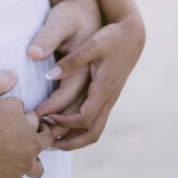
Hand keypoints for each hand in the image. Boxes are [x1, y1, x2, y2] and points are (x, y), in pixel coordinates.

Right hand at [0, 70, 42, 177]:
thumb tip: (12, 75)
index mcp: (28, 137)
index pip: (45, 135)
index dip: (38, 129)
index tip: (30, 125)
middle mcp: (24, 160)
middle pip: (38, 167)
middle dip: (33, 160)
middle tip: (22, 151)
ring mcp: (9, 176)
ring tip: (9, 172)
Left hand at [37, 12, 144, 149]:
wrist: (132, 35)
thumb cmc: (112, 37)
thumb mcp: (92, 45)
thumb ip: (72, 60)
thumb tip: (50, 76)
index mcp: (103, 88)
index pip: (84, 118)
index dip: (64, 122)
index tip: (45, 116)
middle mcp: (108, 98)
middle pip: (91, 133)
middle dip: (70, 142)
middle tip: (47, 142)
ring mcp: (110, 99)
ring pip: (95, 130)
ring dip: (75, 139)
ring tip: (53, 139)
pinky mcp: (108, 95)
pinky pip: (96, 120)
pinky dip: (81, 129)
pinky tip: (65, 124)